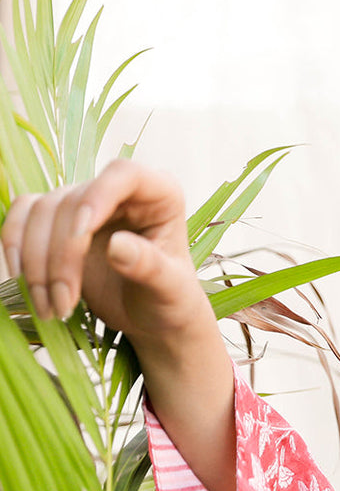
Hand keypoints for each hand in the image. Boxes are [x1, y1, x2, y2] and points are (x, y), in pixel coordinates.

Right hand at [1, 158, 214, 350]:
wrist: (152, 316)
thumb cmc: (172, 300)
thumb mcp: (171, 290)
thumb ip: (150, 267)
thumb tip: (117, 245)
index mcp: (160, 196)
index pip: (124, 174)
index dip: (97, 196)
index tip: (81, 234)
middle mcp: (120, 191)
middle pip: (72, 202)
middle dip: (61, 257)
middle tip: (63, 304)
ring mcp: (85, 204)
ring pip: (40, 213)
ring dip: (35, 263)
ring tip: (51, 308)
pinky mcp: (57, 222)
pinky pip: (22, 218)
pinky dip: (15, 248)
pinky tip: (24, 283)